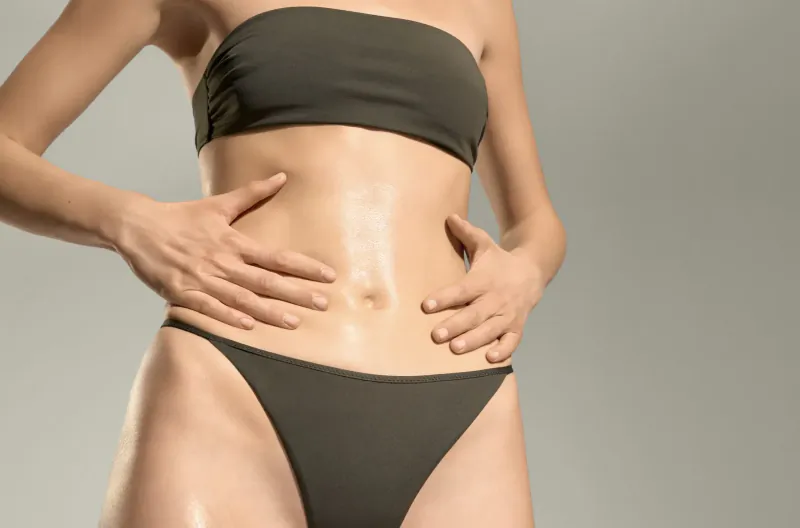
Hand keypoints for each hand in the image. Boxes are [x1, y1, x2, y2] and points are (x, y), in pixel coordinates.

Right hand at [113, 172, 336, 329]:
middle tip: (323, 303)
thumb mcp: (218, 205)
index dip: (304, 267)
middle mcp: (222, 261)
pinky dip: (227, 316)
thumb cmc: (180, 217)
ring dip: (268, 311)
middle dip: (296, 293)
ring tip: (293, 322)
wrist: (137, 225)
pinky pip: (208, 308)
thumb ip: (252, 193)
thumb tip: (281, 177)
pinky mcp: (181, 292)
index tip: (328, 276)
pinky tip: (248, 326)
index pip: (277, 256)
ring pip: (241, 298)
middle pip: (265, 280)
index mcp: (233, 242)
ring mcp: (201, 278)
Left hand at [422, 214, 543, 362]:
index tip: (425, 305)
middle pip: (474, 314)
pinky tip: (490, 359)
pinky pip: (512, 341)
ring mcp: (507, 314)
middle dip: (455, 325)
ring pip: (490, 330)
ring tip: (456, 349)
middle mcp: (495, 299)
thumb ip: (466, 233)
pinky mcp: (517, 326)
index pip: (461, 290)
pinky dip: (503, 350)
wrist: (532, 271)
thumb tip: (449, 216)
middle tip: (436, 335)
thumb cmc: (499, 261)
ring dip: (474, 340)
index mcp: (483, 280)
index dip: (444, 297)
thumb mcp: (484, 244)